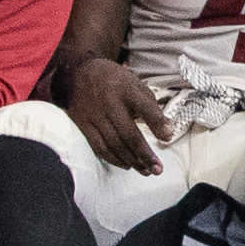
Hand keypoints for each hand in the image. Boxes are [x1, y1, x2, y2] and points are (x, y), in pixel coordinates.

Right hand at [54, 51, 169, 173]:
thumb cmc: (112, 80)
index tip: (168, 138)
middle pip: (129, 134)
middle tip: (158, 169)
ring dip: (132, 161)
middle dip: (145, 154)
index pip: (145, 108)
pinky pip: (99, 147)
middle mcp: (110, 104)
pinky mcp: (84, 125)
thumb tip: (165, 129)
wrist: (76, 74)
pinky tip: (126, 165)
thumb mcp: (133, 82)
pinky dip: (114, 159)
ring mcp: (95, 116)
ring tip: (146, 170)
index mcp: (126, 90)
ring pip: (114, 144)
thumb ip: (149, 104)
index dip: (158, 124)